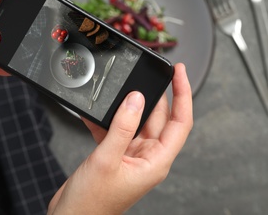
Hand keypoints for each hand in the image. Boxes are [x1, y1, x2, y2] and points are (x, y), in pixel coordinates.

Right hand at [48, 63, 192, 213]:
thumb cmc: (92, 201)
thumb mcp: (107, 159)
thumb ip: (122, 127)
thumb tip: (135, 99)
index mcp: (155, 161)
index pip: (180, 123)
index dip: (183, 95)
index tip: (178, 73)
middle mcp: (147, 157)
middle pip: (159, 118)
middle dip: (152, 96)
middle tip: (145, 74)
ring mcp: (131, 155)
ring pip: (137, 122)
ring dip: (127, 107)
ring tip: (118, 91)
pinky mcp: (115, 155)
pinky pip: (116, 130)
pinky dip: (107, 120)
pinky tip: (95, 114)